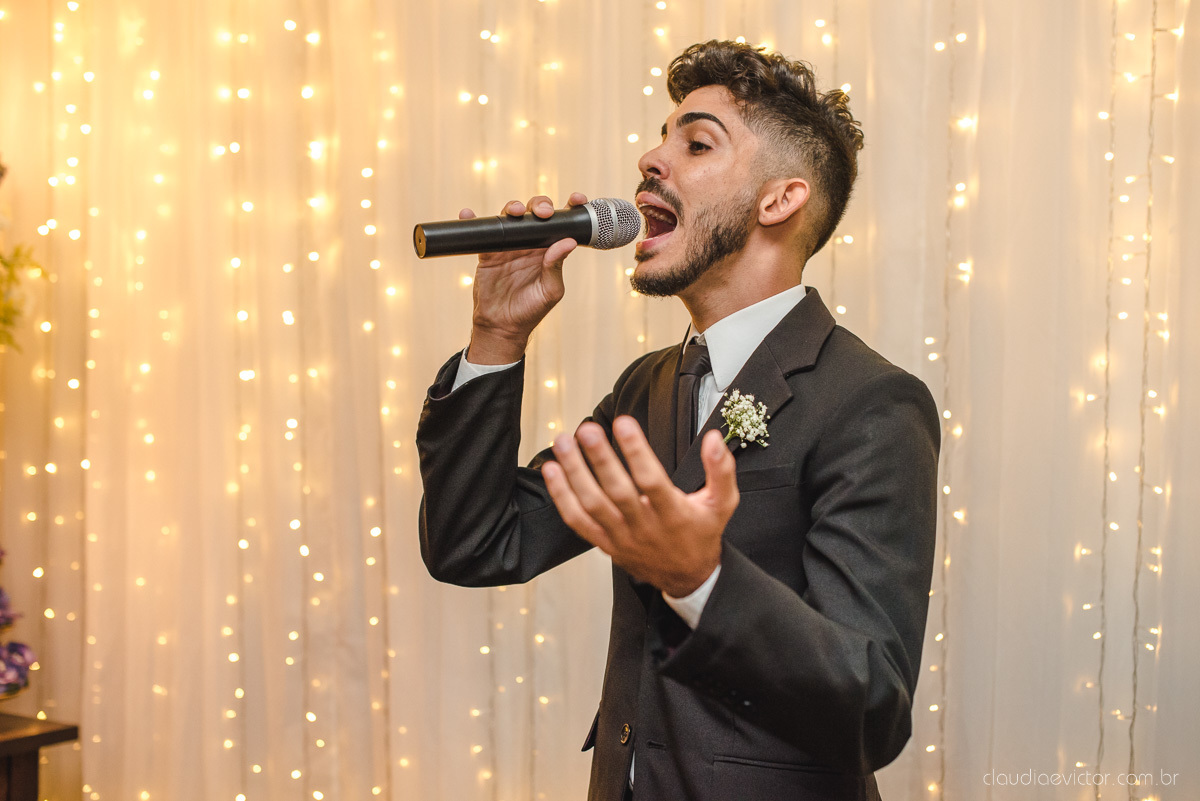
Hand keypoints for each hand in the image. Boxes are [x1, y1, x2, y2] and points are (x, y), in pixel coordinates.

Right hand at [463, 192, 588, 362]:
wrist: (502, 326)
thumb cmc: (530, 310)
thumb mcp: (550, 290)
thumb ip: (556, 266)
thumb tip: (568, 242)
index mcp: (550, 250)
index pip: (561, 224)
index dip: (570, 208)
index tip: (577, 199)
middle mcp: (530, 243)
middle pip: (535, 213)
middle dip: (540, 205)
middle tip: (542, 212)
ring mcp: (509, 245)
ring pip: (511, 217)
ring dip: (512, 208)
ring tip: (514, 211)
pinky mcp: (488, 251)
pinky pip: (482, 232)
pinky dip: (472, 220)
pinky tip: (468, 213)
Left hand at [541, 415, 739, 597]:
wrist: (686, 577)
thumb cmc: (702, 533)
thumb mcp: (722, 503)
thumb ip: (721, 470)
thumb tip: (712, 438)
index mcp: (674, 514)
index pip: (652, 481)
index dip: (636, 452)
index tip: (624, 422)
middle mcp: (645, 527)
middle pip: (617, 492)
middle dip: (600, 459)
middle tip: (587, 429)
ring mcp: (621, 537)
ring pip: (592, 505)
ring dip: (574, 472)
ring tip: (563, 442)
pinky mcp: (605, 544)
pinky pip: (578, 521)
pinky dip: (561, 496)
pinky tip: (551, 470)